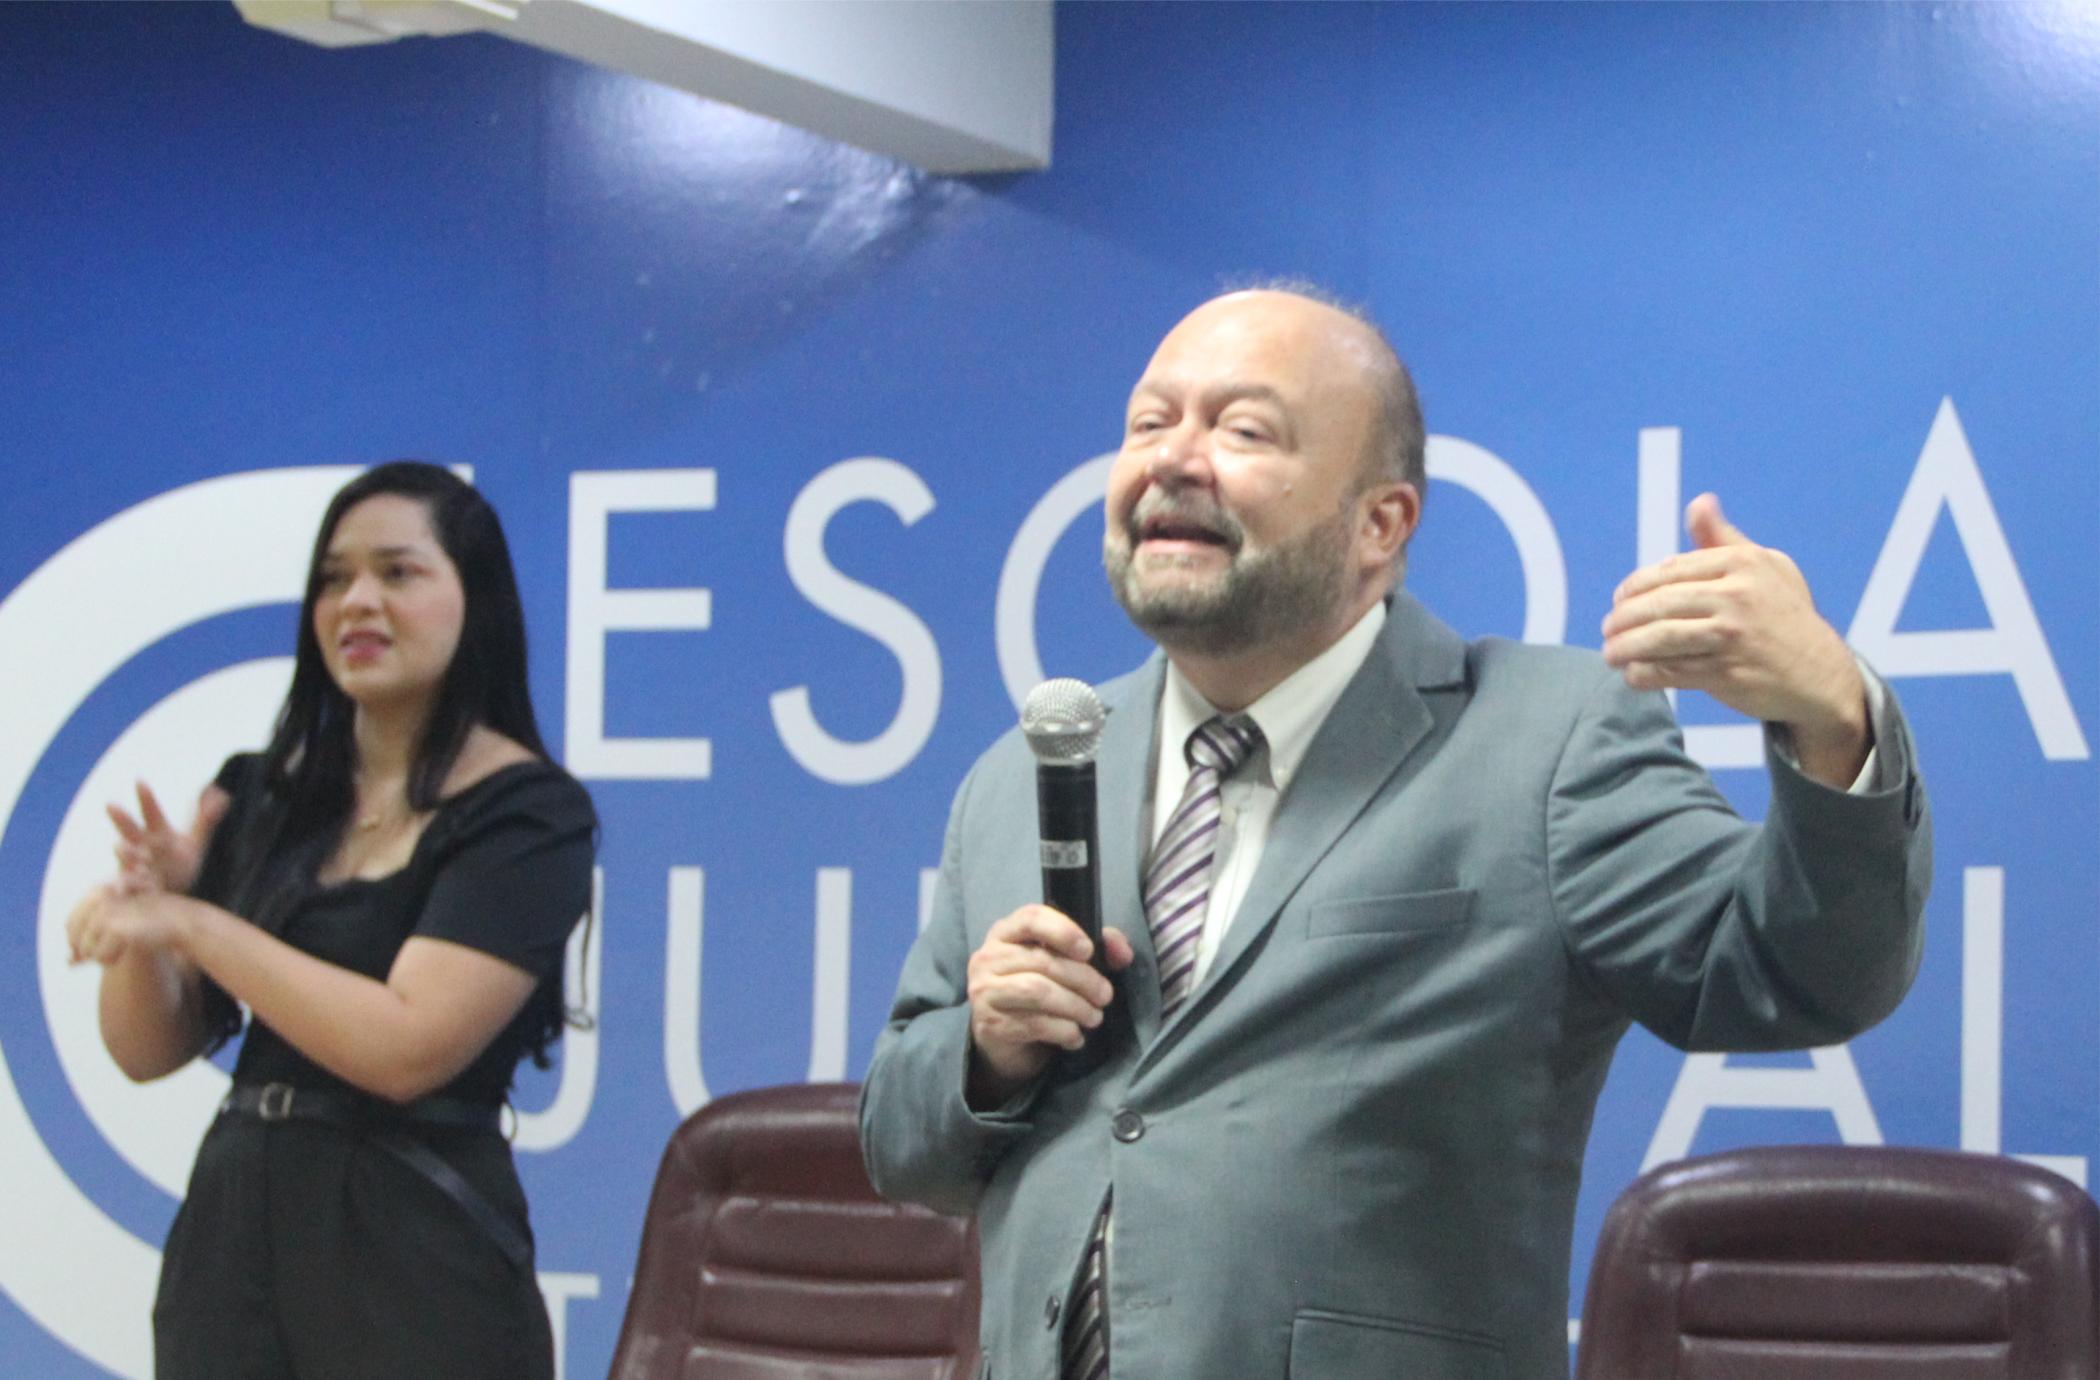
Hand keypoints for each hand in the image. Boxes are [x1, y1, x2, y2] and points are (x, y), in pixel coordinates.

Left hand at [66, 883, 193, 967]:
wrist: (179, 920)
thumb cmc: (149, 923)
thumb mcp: (117, 926)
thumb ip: (92, 940)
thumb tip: (69, 962)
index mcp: (97, 891)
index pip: (70, 924)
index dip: (75, 942)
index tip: (85, 954)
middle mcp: (99, 899)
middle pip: (74, 937)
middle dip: (88, 950)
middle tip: (110, 951)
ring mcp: (107, 913)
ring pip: (86, 950)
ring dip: (103, 955)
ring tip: (124, 946)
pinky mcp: (116, 929)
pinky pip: (100, 957)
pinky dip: (112, 959)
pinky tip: (129, 949)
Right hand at [108, 782, 228, 896]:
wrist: (167, 895)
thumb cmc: (176, 862)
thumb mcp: (194, 842)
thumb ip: (205, 820)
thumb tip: (221, 795)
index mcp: (158, 834)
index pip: (152, 813)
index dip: (146, 798)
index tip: (139, 780)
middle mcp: (143, 848)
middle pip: (131, 830)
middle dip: (121, 819)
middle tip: (110, 804)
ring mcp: (136, 868)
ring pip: (126, 858)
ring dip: (125, 852)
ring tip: (120, 845)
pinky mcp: (135, 890)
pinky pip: (128, 887)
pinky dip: (128, 885)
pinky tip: (127, 884)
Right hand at [966, 906, 1132, 1104]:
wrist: (1003, 1036)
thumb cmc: (1037, 988)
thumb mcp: (1063, 961)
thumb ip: (1096, 948)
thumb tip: (1122, 953)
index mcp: (1005, 933)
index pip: (1031, 918)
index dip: (1063, 931)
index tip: (1088, 951)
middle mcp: (988, 958)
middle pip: (1042, 961)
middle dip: (1083, 979)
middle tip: (1105, 995)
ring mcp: (984, 992)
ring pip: (1038, 992)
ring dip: (1075, 1006)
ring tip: (1094, 1017)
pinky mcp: (990, 1024)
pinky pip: (1034, 1024)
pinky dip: (1064, 1031)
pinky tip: (1075, 1036)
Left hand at [1603, 493, 1867, 785]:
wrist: (1821, 674)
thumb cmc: (1786, 617)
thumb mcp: (1766, 568)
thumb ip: (1724, 539)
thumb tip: (1699, 502)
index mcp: (1742, 563)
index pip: (1670, 571)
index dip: (1636, 587)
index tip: (1619, 601)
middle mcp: (1737, 595)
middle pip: (1659, 603)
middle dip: (1623, 619)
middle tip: (1607, 629)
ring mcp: (1732, 635)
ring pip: (1660, 637)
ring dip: (1625, 648)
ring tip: (1611, 654)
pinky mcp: (1728, 672)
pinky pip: (1671, 671)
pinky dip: (1645, 674)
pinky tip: (1633, 675)